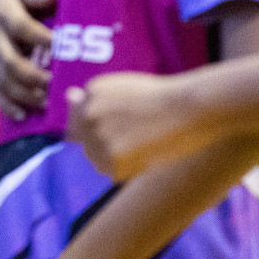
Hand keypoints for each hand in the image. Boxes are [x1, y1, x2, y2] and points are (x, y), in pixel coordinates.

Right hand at [0, 0, 55, 120]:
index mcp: (3, 15)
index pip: (23, 28)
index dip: (43, 39)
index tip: (64, 48)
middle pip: (11, 62)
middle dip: (34, 77)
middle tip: (57, 85)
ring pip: (4, 82)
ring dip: (25, 95)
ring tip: (48, 103)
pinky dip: (6, 106)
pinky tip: (23, 115)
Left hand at [66, 71, 205, 179]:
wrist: (189, 109)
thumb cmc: (163, 97)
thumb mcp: (124, 87)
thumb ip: (96, 97)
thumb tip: (69, 96)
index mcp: (92, 92)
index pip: (76, 119)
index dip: (93, 127)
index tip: (112, 130)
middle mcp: (89, 114)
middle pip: (83, 140)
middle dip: (101, 142)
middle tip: (133, 139)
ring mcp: (99, 136)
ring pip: (95, 157)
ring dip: (111, 157)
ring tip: (140, 146)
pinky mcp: (113, 159)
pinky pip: (109, 171)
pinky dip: (123, 169)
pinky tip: (143, 157)